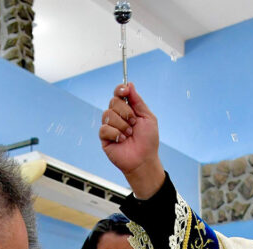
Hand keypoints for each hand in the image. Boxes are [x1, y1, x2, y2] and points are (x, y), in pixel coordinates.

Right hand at [99, 83, 164, 198]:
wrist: (144, 159)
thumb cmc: (148, 141)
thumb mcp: (148, 117)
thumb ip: (138, 101)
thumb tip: (129, 85)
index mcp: (128, 109)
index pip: (118, 93)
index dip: (120, 90)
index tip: (125, 91)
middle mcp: (117, 116)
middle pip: (113, 102)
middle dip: (126, 112)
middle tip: (133, 123)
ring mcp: (110, 126)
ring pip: (108, 114)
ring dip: (122, 125)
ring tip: (129, 134)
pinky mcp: (104, 137)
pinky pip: (104, 128)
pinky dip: (115, 133)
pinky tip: (122, 140)